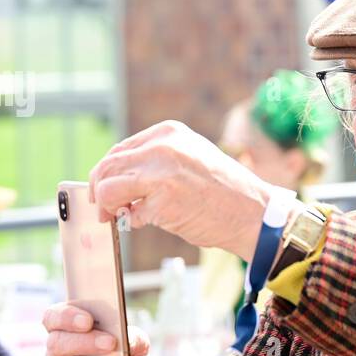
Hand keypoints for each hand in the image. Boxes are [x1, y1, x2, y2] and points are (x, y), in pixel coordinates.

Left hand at [89, 120, 277, 259]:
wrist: (254, 213)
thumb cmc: (225, 192)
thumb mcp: (191, 159)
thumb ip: (157, 162)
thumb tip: (121, 179)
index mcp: (169, 132)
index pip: (120, 150)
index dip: (108, 174)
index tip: (108, 191)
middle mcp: (163, 146)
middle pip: (108, 166)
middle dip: (101, 191)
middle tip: (105, 210)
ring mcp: (161, 170)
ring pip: (107, 187)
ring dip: (108, 206)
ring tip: (121, 217)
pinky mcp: (161, 197)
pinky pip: (127, 211)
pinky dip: (132, 221)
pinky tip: (150, 222)